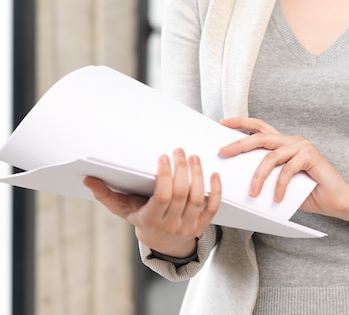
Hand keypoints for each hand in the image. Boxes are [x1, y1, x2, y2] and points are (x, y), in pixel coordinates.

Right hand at [84, 148, 221, 256]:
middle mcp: (172, 224)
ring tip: (193, 157)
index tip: (163, 156)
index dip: (165, 175)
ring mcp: (189, 225)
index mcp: (151, 219)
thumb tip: (88, 179)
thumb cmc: (140, 217)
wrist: (162, 241)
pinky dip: (216, 190)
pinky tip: (214, 173)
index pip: (162, 196)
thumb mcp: (123, 209)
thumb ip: (106, 194)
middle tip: (179, 150)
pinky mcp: (202, 224)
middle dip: (182, 169)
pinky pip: (213, 207)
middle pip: (182, 194)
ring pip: (198, 198)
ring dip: (198, 175)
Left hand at [219, 117, 348, 242]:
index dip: (241, 123)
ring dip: (259, 176)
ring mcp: (302, 146)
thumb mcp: (281, 182)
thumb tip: (240, 176)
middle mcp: (292, 140)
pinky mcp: (310, 156)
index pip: (259, 127)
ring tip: (252, 192)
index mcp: (284, 143)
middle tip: (223, 152)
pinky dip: (280, 186)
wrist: (337, 200)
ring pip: (271, 157)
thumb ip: (267, 173)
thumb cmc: (309, 192)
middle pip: (260, 138)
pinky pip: (288, 170)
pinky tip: (276, 198)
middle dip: (239, 144)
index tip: (223, 122)